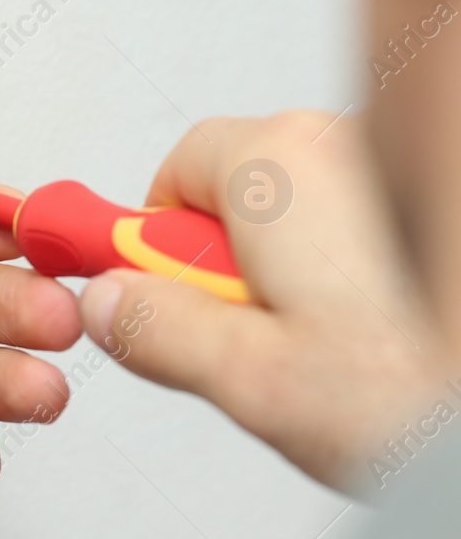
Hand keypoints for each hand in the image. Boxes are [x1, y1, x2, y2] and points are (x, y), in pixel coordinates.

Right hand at [77, 112, 448, 490]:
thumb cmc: (425, 395)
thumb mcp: (252, 382)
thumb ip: (160, 331)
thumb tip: (110, 306)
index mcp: (287, 166)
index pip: (179, 168)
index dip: (152, 238)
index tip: (139, 285)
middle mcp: (351, 143)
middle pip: (246, 187)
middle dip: (229, 261)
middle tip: (254, 340)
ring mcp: (402, 169)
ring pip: (312, 211)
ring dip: (300, 271)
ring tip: (333, 351)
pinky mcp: (432, 208)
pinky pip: (370, 227)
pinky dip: (360, 274)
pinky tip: (382, 336)